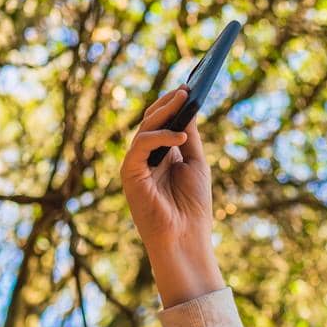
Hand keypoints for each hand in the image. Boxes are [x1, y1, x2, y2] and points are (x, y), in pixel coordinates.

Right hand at [119, 85, 213, 251]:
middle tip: (186, 89)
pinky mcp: (130, 174)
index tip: (189, 88)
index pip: (161, 122)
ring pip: (144, 129)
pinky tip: (181, 136)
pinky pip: (141, 146)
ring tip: (184, 99)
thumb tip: (188, 107)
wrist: (185, 239)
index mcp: (161, 154)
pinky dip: (160, 137)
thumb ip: (190, 136)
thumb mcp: (196, 164)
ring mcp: (136, 165)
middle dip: (168, 103)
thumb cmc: (193, 206)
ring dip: (164, 112)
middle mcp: (145, 158)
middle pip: (151, 121)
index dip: (173, 104)